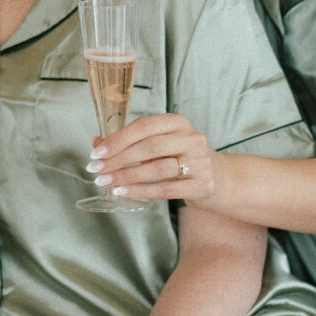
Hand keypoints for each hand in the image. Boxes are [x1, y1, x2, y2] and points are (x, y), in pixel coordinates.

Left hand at [88, 112, 218, 204]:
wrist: (220, 179)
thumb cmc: (182, 158)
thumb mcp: (160, 144)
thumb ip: (130, 142)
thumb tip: (95, 142)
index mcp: (179, 122)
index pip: (145, 125)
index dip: (118, 139)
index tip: (97, 152)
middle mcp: (192, 139)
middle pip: (150, 146)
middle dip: (119, 159)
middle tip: (97, 169)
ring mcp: (199, 162)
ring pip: (157, 168)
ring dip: (127, 176)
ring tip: (106, 181)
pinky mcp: (202, 185)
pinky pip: (165, 189)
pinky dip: (140, 191)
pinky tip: (122, 192)